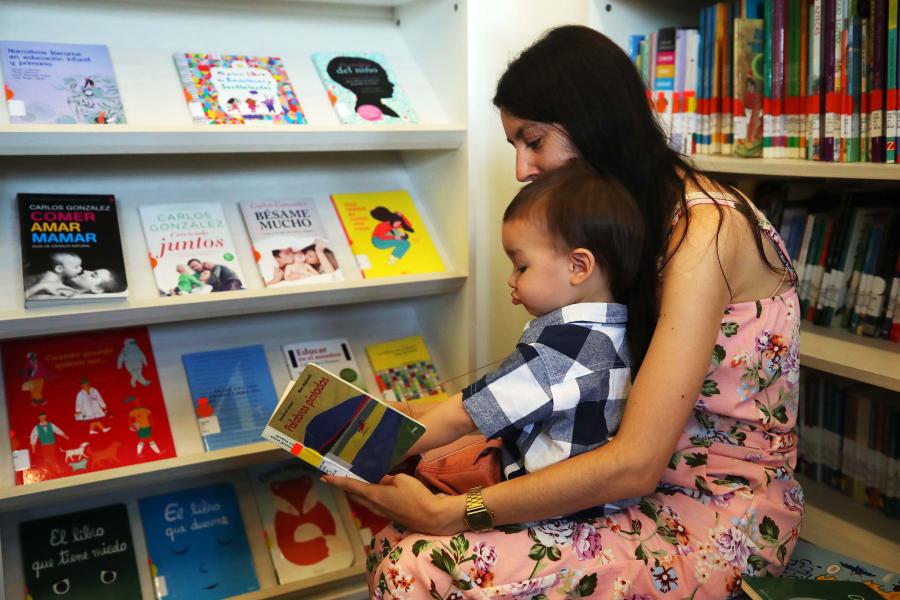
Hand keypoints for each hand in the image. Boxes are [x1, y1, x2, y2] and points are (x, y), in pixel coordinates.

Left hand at [323, 473, 463, 535]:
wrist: (431, 517)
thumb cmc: (416, 496)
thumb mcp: (400, 480)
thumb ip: (386, 478)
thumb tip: (378, 478)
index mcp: (374, 495)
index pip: (351, 486)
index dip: (337, 481)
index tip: (324, 477)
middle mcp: (374, 505)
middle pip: (354, 494)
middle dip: (345, 485)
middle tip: (337, 475)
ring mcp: (381, 511)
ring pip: (363, 499)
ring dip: (356, 490)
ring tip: (353, 479)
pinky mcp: (389, 514)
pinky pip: (373, 503)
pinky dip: (368, 494)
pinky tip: (373, 488)